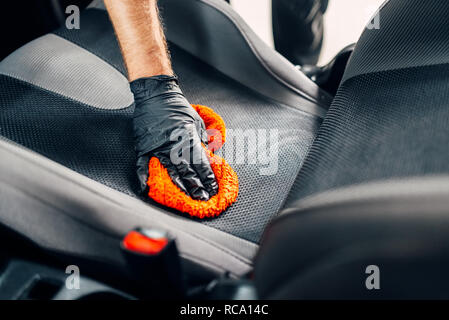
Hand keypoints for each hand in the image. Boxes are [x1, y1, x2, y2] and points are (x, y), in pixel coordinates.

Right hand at [130, 75, 218, 200]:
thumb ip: (202, 138)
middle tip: (203, 199)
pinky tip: (146, 188)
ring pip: (170, 171)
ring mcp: (158, 148)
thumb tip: (208, 152)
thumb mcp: (196, 120)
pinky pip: (143, 165)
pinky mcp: (144, 147)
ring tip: (187, 198)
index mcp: (189, 138)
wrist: (156, 95)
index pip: (201, 163)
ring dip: (180, 186)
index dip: (208, 177)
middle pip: (188, 171)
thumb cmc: (177, 107)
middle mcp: (175, 146)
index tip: (213, 188)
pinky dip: (144, 177)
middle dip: (197, 186)